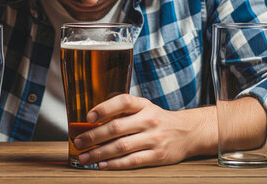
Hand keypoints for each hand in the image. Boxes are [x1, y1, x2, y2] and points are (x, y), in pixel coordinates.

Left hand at [73, 94, 202, 169]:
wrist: (188, 132)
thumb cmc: (158, 120)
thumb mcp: (144, 108)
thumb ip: (123, 112)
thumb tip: (92, 121)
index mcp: (144, 105)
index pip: (123, 101)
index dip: (104, 108)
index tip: (88, 117)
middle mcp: (149, 120)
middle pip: (116, 127)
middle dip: (93, 136)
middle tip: (78, 142)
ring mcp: (154, 139)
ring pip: (121, 146)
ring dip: (99, 153)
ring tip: (85, 157)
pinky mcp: (157, 156)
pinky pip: (132, 161)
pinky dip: (115, 164)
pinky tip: (102, 165)